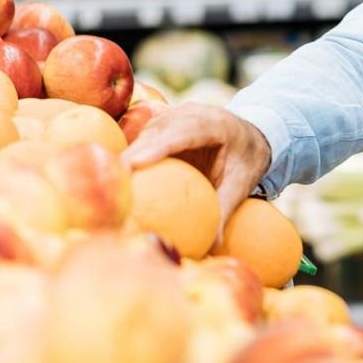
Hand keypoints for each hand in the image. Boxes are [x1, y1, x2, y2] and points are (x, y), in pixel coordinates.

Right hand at [121, 103, 272, 222]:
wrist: (251, 134)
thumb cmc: (246, 159)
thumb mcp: (242, 184)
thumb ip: (224, 210)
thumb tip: (209, 249)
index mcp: (216, 125)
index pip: (184, 133)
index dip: (157, 146)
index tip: (135, 163)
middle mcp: (193, 113)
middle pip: (159, 130)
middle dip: (134, 151)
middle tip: (114, 176)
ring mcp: (177, 114)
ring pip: (148, 130)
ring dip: (130, 152)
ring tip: (111, 178)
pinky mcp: (166, 121)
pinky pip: (146, 135)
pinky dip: (133, 153)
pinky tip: (117, 174)